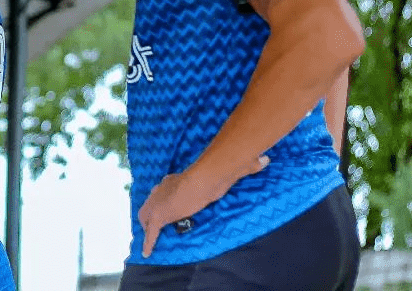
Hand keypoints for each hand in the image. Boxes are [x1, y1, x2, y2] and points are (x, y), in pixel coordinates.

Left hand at [139, 155, 268, 256]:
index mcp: (175, 179)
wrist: (203, 180)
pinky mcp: (159, 216)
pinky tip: (146, 252)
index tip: (170, 201)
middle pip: (152, 200)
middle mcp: (162, 189)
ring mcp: (158, 203)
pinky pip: (151, 232)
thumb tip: (265, 159)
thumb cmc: (214, 175)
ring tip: (148, 237)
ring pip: (145, 215)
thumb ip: (246, 166)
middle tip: (154, 221)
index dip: (166, 196)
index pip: (165, 188)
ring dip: (147, 225)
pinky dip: (148, 242)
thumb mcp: (228, 170)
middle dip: (152, 209)